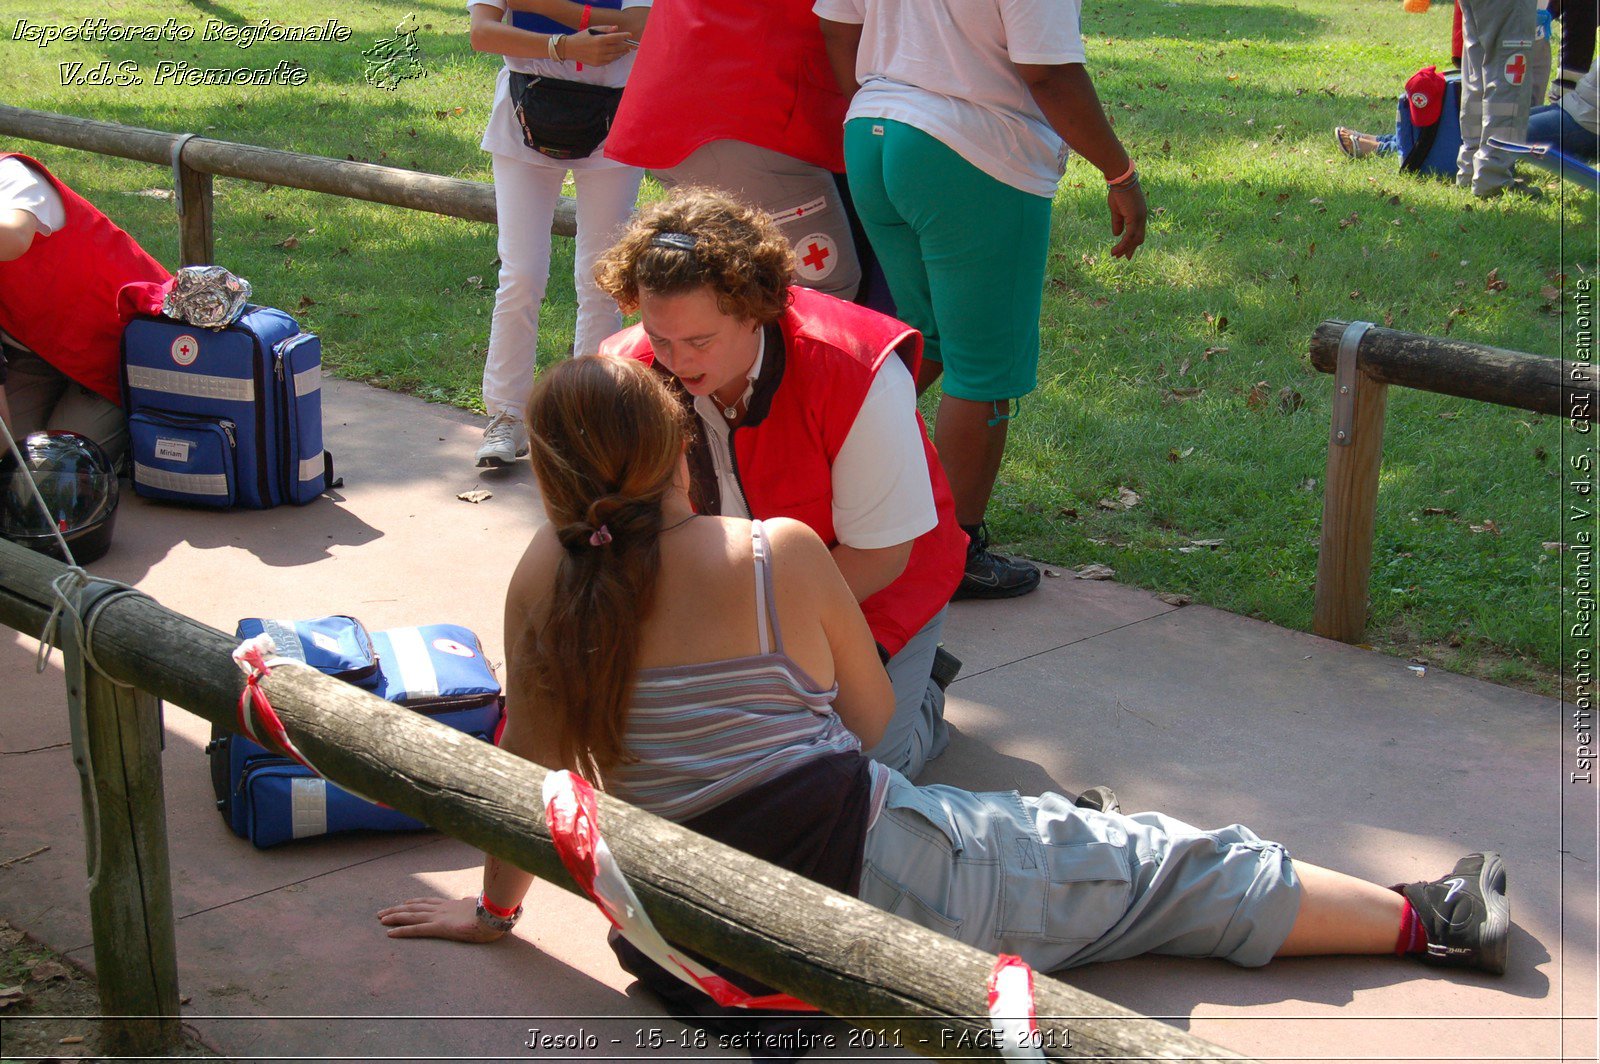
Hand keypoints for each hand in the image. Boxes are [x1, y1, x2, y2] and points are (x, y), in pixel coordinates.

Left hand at [378, 896, 504, 941]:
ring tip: (381, 919)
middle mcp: (442, 908)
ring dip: (394, 917)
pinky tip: (390, 933)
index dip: (415, 902)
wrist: (495, 915)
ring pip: (411, 915)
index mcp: (451, 904)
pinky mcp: (439, 928)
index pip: (429, 902)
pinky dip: (402, 931)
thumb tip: (475, 903)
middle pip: (414, 907)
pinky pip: (416, 929)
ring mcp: (439, 917)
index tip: (404, 902)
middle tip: (382, 912)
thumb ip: (473, 906)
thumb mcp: (481, 908)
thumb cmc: (492, 913)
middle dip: (397, 909)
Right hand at [564, 27, 631, 65]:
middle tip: (632, 44)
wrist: (571, 48)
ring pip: (615, 55)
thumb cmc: (582, 37)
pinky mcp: (598, 63)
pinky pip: (610, 61)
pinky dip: (615, 57)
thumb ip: (605, 29)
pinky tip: (618, 54)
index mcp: (600, 39)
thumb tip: (616, 28)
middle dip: (626, 45)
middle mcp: (601, 49)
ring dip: (622, 52)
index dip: (624, 36)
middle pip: (618, 48)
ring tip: (627, 50)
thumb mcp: (593, 29)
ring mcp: (599, 58)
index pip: (616, 37)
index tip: (630, 35)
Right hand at [1106, 182, 1146, 259]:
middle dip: (1130, 249)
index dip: (1132, 244)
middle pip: (1139, 239)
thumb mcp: (1116, 210)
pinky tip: (1115, 250)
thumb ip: (1117, 222)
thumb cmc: (1118, 192)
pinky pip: (1130, 236)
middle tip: (1122, 258)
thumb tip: (1116, 235)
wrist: (1121, 181)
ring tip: (1114, 255)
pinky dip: (1123, 245)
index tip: (1126, 253)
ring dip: (1125, 249)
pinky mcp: (1135, 218)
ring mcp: (1139, 218)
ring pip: (1135, 240)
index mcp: (1139, 215)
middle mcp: (1142, 218)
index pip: (1138, 233)